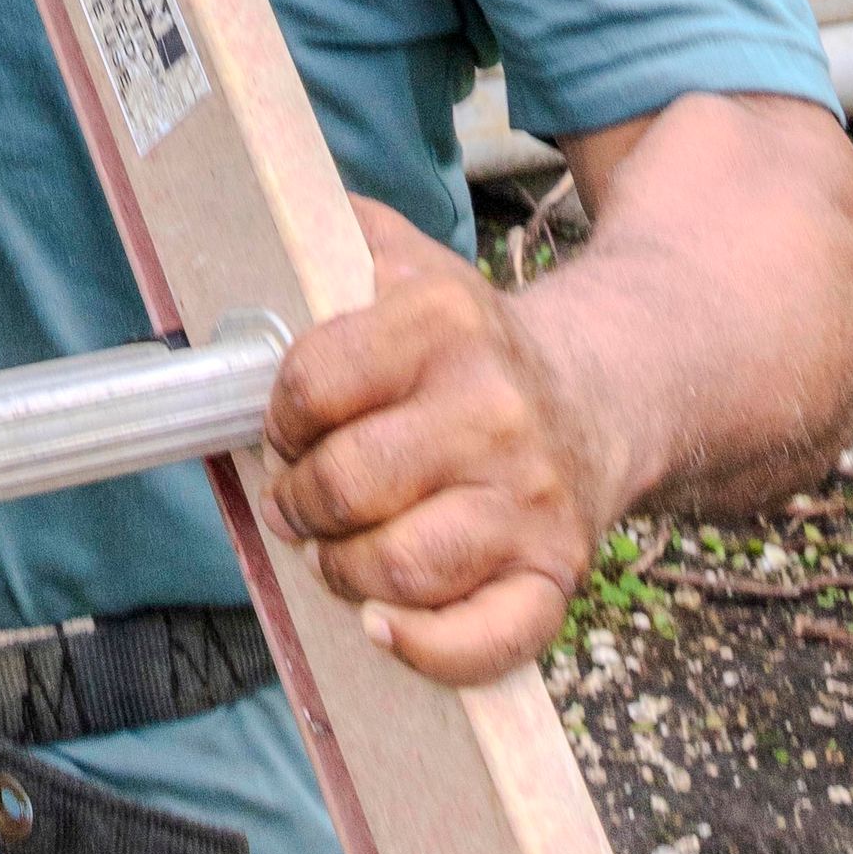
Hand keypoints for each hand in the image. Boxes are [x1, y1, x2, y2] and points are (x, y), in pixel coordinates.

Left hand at [260, 200, 610, 682]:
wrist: (596, 394)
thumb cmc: (472, 340)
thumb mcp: (409, 258)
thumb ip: (337, 229)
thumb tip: (256, 205)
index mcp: (444, 320)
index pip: (315, 382)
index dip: (278, 418)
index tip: (280, 431)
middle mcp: (493, 409)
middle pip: (351, 482)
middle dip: (299, 502)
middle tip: (294, 502)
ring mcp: (530, 498)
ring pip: (401, 565)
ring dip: (342, 571)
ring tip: (331, 552)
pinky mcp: (557, 572)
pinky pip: (486, 639)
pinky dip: (425, 649)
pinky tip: (382, 627)